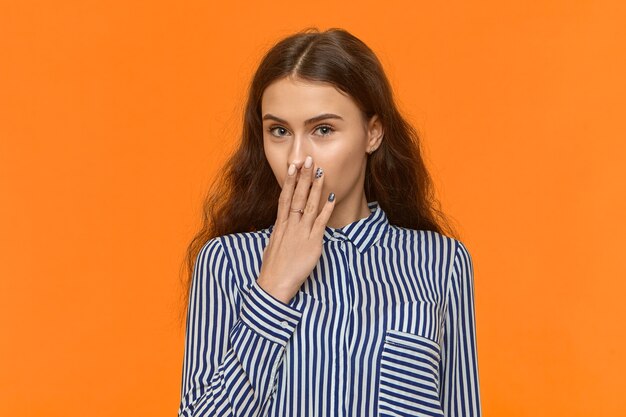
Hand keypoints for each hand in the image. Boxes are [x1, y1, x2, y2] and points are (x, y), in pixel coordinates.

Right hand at [257, 155, 335, 303]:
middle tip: (308, 160)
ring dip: (315, 187)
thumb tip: (280, 230)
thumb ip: (279, 236)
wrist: (275, 284)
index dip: (289, 181)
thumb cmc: (272, 269)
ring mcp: (301, 233)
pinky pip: (321, 222)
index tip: (292, 167)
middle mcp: (290, 226)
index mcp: (280, 226)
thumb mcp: (272, 247)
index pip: (284, 198)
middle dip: (302, 177)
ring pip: (308, 205)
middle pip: (296, 196)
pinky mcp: (313, 243)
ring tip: (320, 172)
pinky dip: (326, 209)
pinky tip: (331, 197)